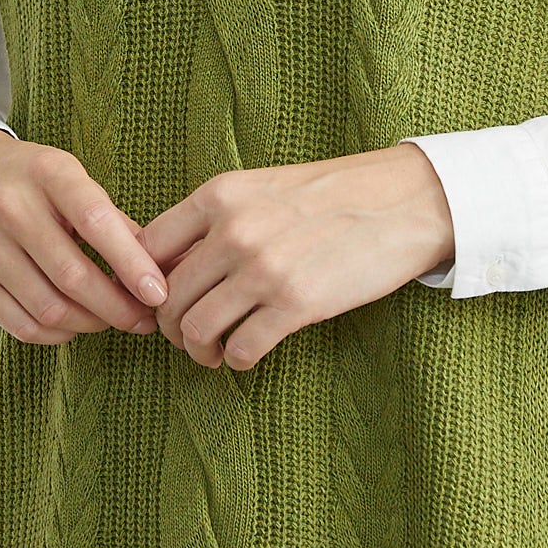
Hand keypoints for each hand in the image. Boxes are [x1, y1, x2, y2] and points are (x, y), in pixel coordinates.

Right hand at [0, 129, 169, 346]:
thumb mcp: (70, 178)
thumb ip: (113, 219)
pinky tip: (74, 325)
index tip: (159, 294)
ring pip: (49, 309)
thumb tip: (162, 265)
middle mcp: (11, 207)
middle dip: (118, 309)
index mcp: (48, 173)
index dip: (132, 264)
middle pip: (73, 277)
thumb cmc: (29, 178)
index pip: (96, 223)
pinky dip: (57, 335)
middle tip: (145, 319)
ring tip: (112, 321)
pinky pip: (21, 325)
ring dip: (91, 324)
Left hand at [137, 143, 454, 370]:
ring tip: (212, 351)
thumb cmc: (333, 194)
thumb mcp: (263, 188)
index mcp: (219, 195)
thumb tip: (170, 263)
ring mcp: (262, 269)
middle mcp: (233, 230)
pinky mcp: (295, 304)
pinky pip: (239, 349)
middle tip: (186, 335)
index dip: (143, 282)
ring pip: (194, 328)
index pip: (147, 247)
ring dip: (197, 350)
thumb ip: (217, 218)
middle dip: (170, 326)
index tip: (157, 300)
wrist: (404, 201)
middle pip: (166, 296)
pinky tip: (245, 354)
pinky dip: (234, 360)